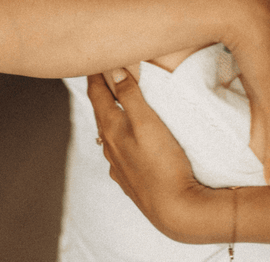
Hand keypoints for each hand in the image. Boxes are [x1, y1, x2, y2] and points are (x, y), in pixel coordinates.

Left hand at [87, 71, 223, 243]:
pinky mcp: (129, 180)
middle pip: (100, 112)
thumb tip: (112, 70)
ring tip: (112, 102)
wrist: (176, 211)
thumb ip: (129, 95)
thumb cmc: (164, 163)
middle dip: (100, 92)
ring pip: (107, 133)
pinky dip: (117, 136)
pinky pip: (117, 152)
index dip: (95, 75)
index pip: (97, 94)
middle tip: (100, 73)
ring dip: (108, 114)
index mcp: (111, 129)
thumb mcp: (148, 122)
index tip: (94, 59)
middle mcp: (109, 147)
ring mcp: (118, 166)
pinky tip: (124, 140)